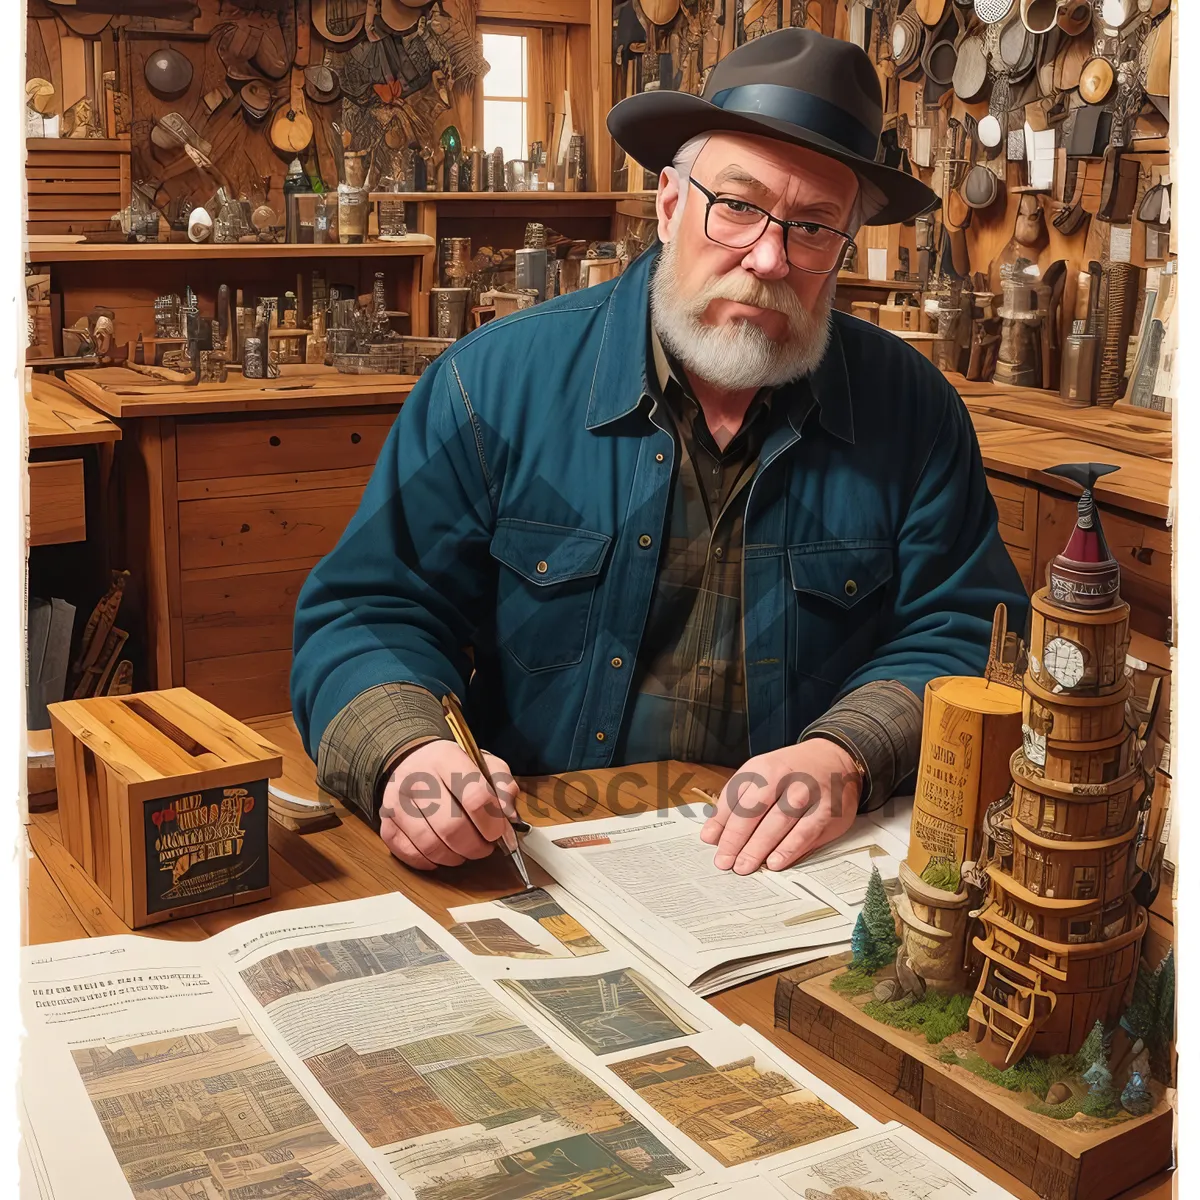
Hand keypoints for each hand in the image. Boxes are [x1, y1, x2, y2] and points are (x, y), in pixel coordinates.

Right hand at [379, 740, 519, 870]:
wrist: (409, 759)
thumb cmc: (451, 767)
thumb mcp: (483, 763)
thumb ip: (503, 785)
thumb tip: (510, 817)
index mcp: (446, 759)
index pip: (475, 797)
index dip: (492, 823)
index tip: (498, 832)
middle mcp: (417, 779)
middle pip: (452, 827)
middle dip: (476, 846)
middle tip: (484, 846)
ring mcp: (397, 803)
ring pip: (431, 845)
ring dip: (455, 857)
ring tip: (465, 850)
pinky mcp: (386, 823)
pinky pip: (410, 855)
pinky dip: (430, 862)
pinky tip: (442, 853)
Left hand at [699, 739, 862, 873]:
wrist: (834, 759)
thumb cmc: (790, 772)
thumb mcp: (757, 775)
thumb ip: (733, 802)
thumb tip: (711, 834)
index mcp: (765, 769)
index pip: (738, 799)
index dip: (723, 824)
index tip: (713, 844)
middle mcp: (786, 780)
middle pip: (756, 811)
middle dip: (737, 839)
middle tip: (726, 861)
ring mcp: (808, 795)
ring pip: (779, 823)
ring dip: (759, 847)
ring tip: (744, 865)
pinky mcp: (826, 812)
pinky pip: (805, 834)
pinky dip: (789, 850)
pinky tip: (774, 862)